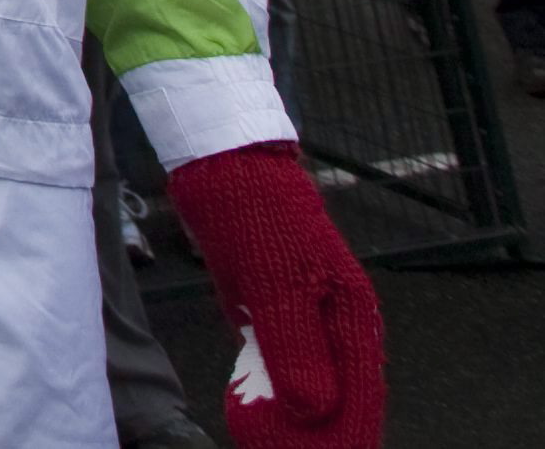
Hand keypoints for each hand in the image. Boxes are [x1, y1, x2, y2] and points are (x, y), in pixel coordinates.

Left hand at [163, 140, 379, 445]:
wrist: (222, 164)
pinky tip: (253, 401)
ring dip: (293, 405)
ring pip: (306, 373)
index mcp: (351, 314)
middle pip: (336, 387)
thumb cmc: (257, 216)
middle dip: (320, 423)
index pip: (362, 391)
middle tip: (289, 447)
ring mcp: (301, 309)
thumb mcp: (277, 289)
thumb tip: (316, 410)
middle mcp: (334, 315)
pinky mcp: (269, 302)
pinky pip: (277, 353)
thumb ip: (298, 351)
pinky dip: (268, 379)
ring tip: (270, 436)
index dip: (348, 428)